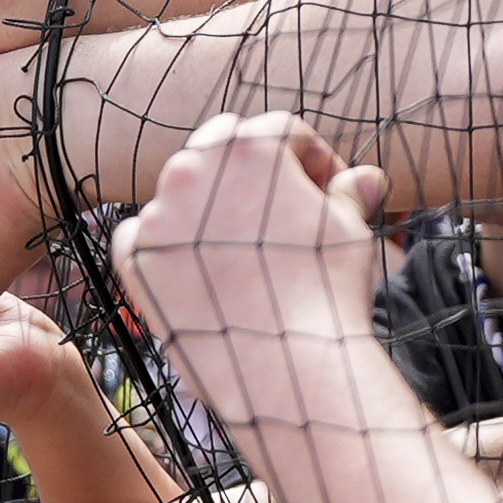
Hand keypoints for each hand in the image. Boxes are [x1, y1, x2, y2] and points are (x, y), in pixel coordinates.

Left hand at [110, 115, 384, 420]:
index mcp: (247, 146)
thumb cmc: (328, 293)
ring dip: (211, 206)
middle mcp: (192, 168)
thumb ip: (349, 194)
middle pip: (222, 147)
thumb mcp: (350, 230)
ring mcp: (159, 214)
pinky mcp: (137, 258)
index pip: (280, 132)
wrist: (290, 370)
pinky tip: (201, 269)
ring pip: (184, 191)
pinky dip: (168, 244)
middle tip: (281, 211)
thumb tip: (365, 179)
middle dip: (254, 170)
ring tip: (245, 247)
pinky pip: (145, 235)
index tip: (326, 192)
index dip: (312, 160)